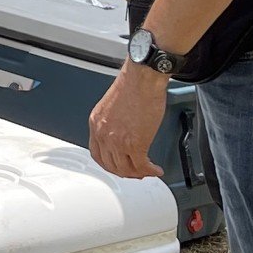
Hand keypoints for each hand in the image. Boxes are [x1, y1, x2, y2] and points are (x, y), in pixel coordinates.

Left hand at [88, 60, 167, 179]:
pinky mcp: (135, 144)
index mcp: (96, 123)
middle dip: (125, 172)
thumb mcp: (112, 105)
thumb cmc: (133, 85)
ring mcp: (118, 141)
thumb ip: (113, 121)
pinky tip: (155, 169)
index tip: (119, 165)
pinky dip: (150, 171)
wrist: (143, 79)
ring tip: (148, 171)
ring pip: (126, 169)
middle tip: (136, 172)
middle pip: (111, 165)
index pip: (97, 154)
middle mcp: (103, 134)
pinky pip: (141, 166)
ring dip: (138, 173)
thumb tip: (123, 132)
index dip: (109, 164)